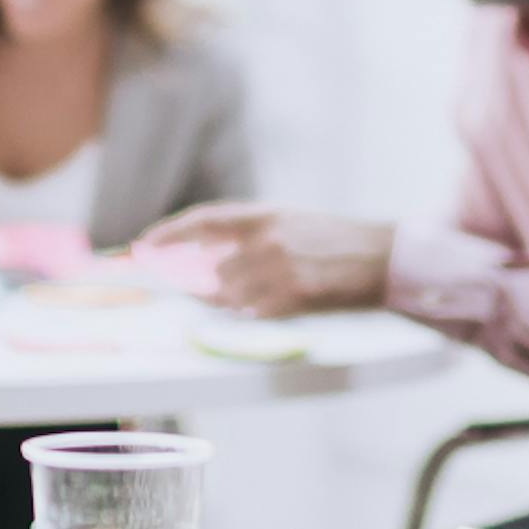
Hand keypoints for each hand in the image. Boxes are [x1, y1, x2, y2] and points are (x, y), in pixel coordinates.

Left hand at [140, 204, 391, 314]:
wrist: (383, 256)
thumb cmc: (336, 239)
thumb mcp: (290, 221)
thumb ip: (248, 235)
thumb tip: (203, 256)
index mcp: (264, 214)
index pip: (202, 221)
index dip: (168, 234)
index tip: (144, 246)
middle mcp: (265, 238)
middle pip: (210, 270)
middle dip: (199, 284)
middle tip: (192, 289)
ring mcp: (277, 269)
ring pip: (229, 296)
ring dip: (232, 302)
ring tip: (259, 295)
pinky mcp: (292, 298)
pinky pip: (253, 314)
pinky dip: (254, 314)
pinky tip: (272, 305)